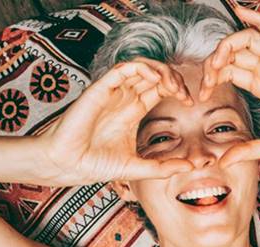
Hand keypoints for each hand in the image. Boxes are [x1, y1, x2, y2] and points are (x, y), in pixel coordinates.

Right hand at [33, 57, 196, 187]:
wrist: (68, 165)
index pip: (160, 88)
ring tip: (173, 86)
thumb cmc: (95, 165)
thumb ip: (163, 168)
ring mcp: (112, 92)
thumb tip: (190, 166)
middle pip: (155, 74)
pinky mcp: (100, 89)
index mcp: (132, 111)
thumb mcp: (137, 168)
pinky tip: (155, 79)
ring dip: (161, 70)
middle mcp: (123, 98)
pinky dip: (143, 68)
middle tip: (184, 94)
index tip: (191, 102)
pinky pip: (124, 68)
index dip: (178, 89)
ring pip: (141, 66)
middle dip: (174, 78)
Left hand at [200, 4, 259, 166]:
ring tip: (216, 62)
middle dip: (214, 63)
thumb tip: (223, 163)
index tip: (202, 95)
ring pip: (247, 40)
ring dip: (227, 46)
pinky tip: (240, 11)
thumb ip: (247, 151)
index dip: (213, 78)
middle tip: (206, 81)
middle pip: (234, 54)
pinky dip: (257, 19)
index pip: (229, 72)